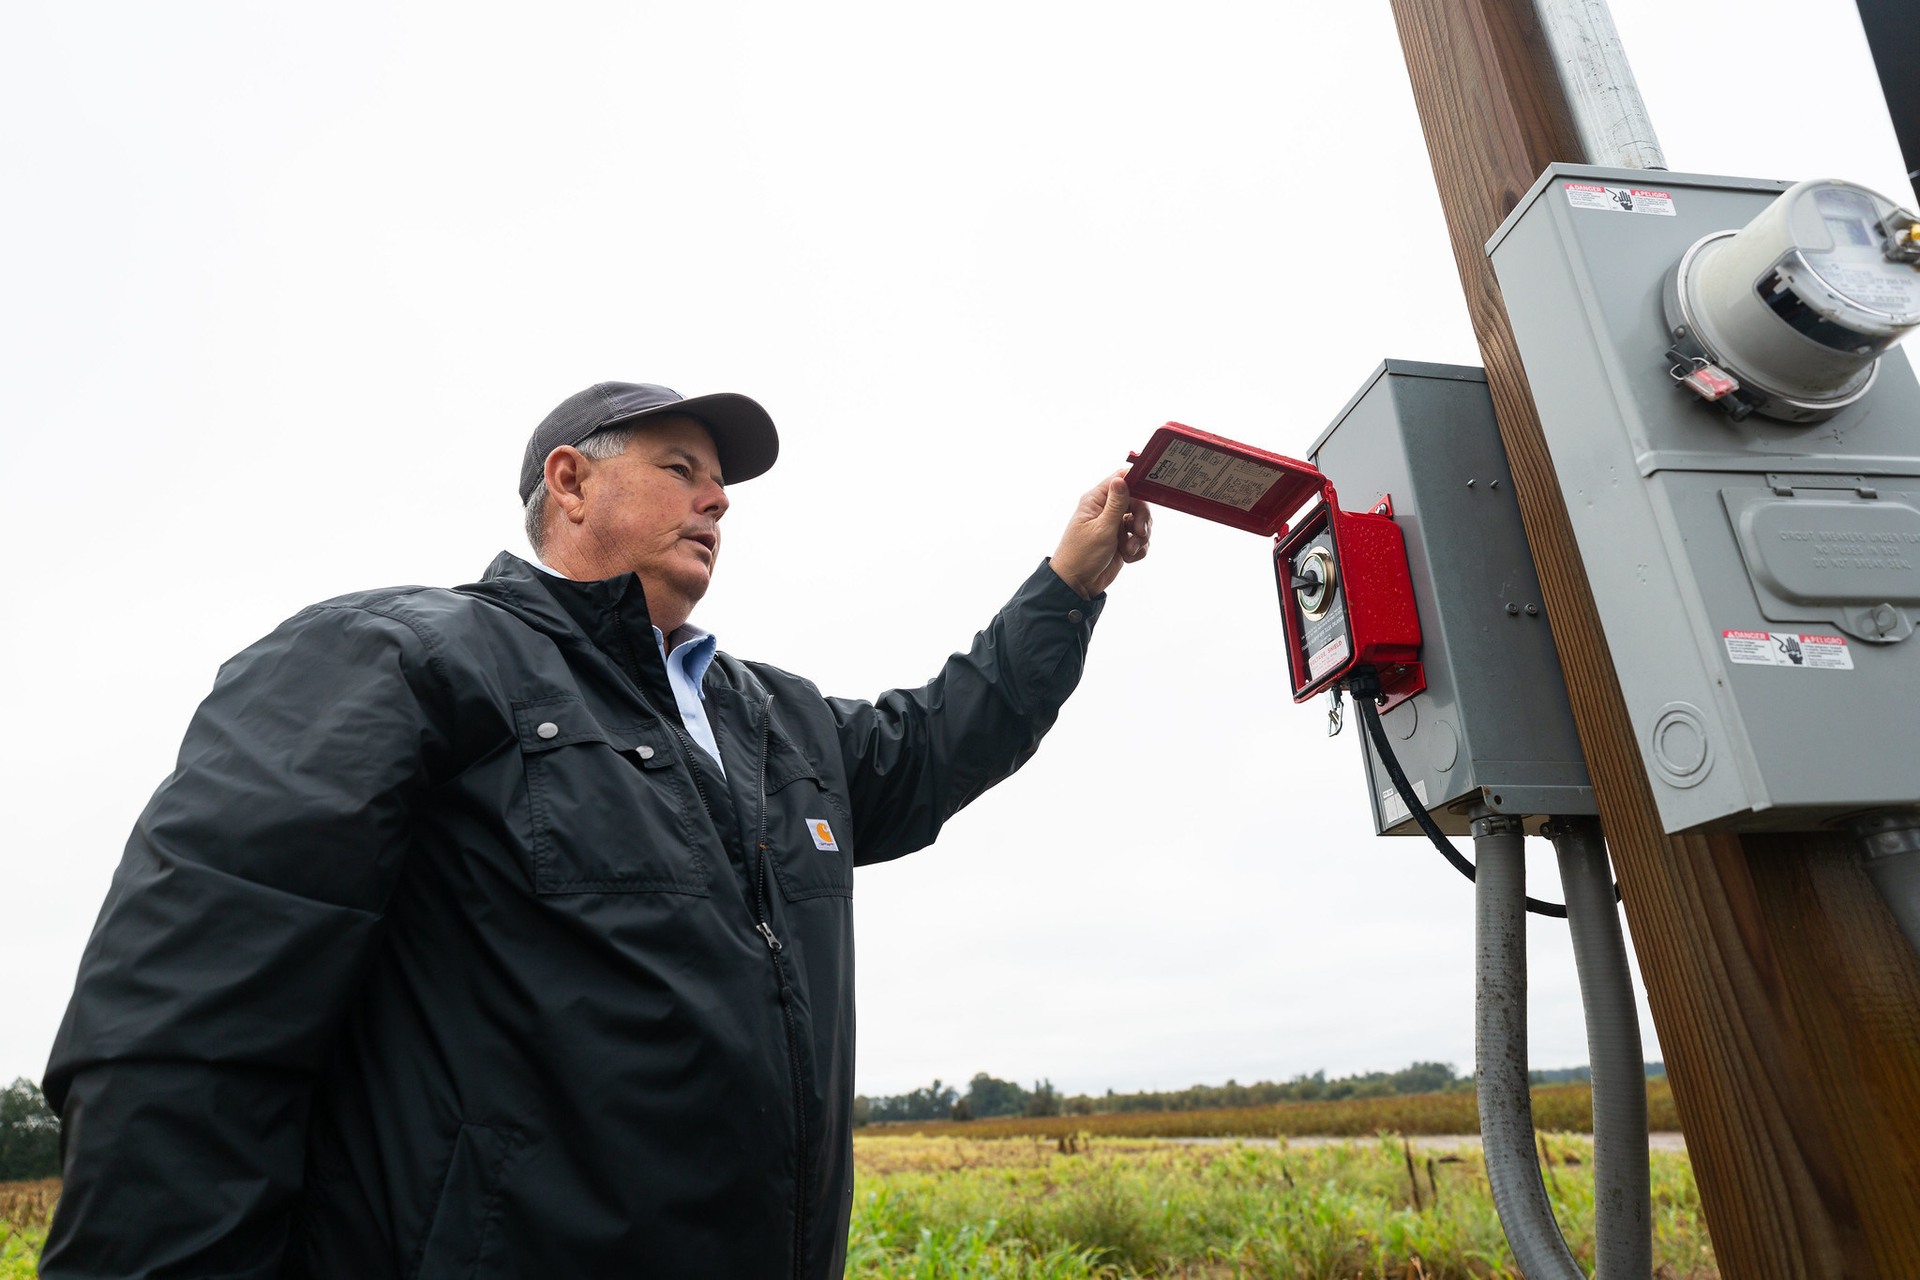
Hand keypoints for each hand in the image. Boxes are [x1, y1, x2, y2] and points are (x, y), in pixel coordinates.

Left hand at [1051, 469, 1151, 598]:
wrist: (1079, 584)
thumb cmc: (1082, 556)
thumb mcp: (1102, 528)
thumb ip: (1116, 504)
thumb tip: (1121, 479)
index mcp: (1096, 501)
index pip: (1119, 480)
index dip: (1136, 483)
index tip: (1149, 492)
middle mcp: (1106, 510)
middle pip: (1137, 501)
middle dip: (1141, 518)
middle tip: (1138, 532)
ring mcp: (1115, 526)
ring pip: (1140, 521)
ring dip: (1140, 537)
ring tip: (1128, 549)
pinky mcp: (1122, 541)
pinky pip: (1140, 539)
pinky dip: (1138, 548)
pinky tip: (1127, 556)